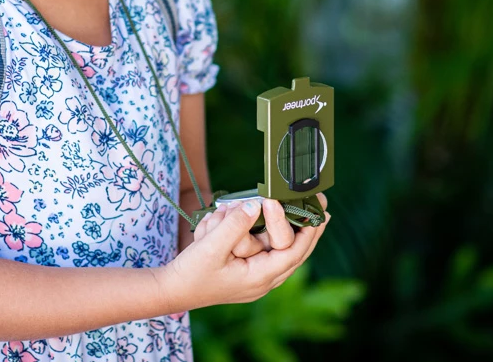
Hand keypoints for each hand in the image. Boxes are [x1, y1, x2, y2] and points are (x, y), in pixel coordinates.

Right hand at [159, 195, 330, 310]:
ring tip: (238, 208)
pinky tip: (222, 219)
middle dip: (306, 225)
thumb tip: (255, 204)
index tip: (305, 205)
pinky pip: (254, 241)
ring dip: (257, 222)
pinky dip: (243, 226)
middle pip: (293, 249)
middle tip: (321, 202)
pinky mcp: (245, 264)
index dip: (303, 228)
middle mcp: (263, 277)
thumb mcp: (211, 247)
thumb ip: (235, 226)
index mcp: (260, 278)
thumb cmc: (191, 273)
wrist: (171, 289)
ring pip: (270, 240)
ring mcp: (255, 271)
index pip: (293, 252)